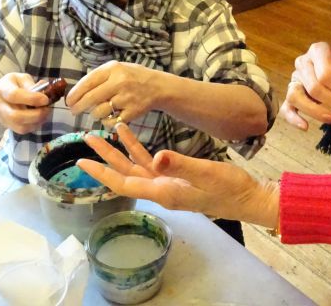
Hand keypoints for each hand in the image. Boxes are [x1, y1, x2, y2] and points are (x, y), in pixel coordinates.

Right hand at [0, 72, 50, 133]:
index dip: (31, 99)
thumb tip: (44, 93)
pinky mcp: (7, 126)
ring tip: (45, 113)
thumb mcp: (22, 78)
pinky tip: (40, 118)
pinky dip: (34, 125)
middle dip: (36, 114)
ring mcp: (2, 118)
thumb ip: (31, 85)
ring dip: (37, 121)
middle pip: (15, 116)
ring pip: (20, 126)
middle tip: (47, 108)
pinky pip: (22, 130)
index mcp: (1, 88)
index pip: (14, 95)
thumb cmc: (14, 85)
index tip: (45, 99)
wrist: (1, 96)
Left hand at [66, 61, 161, 126]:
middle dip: (78, 107)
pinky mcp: (132, 112)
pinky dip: (106, 122)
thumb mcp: (117, 68)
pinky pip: (110, 122)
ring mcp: (126, 98)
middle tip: (74, 111)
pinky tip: (110, 116)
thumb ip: (99, 76)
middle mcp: (119, 82)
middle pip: (90, 98)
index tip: (68, 101)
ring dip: (95, 114)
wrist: (158, 87)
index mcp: (113, 69)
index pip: (87, 82)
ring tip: (100, 110)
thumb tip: (76, 91)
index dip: (75, 93)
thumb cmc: (133, 77)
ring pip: (98, 112)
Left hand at [77, 123, 278, 226]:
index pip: (124, 183)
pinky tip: (130, 135)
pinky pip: (150, 163)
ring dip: (118, 151)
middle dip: (103, 158)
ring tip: (103, 131)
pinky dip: (138, 149)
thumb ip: (181, 164)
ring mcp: (167, 184)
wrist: (247, 198)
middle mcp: (160, 190)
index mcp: (163, 191)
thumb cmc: (229, 188)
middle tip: (86, 139)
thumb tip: (158, 157)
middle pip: (124, 174)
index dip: (102, 173)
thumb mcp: (206, 173)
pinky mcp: (176, 178)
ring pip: (134, 167)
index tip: (82, 163)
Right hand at [281, 42, 330, 129]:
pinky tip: (305, 127)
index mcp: (317, 51)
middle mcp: (302, 63)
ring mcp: (294, 78)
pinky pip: (286, 107)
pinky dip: (293, 118)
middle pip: (314, 87)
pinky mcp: (291, 93)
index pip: (325, 73)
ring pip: (296, 97)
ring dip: (315, 111)